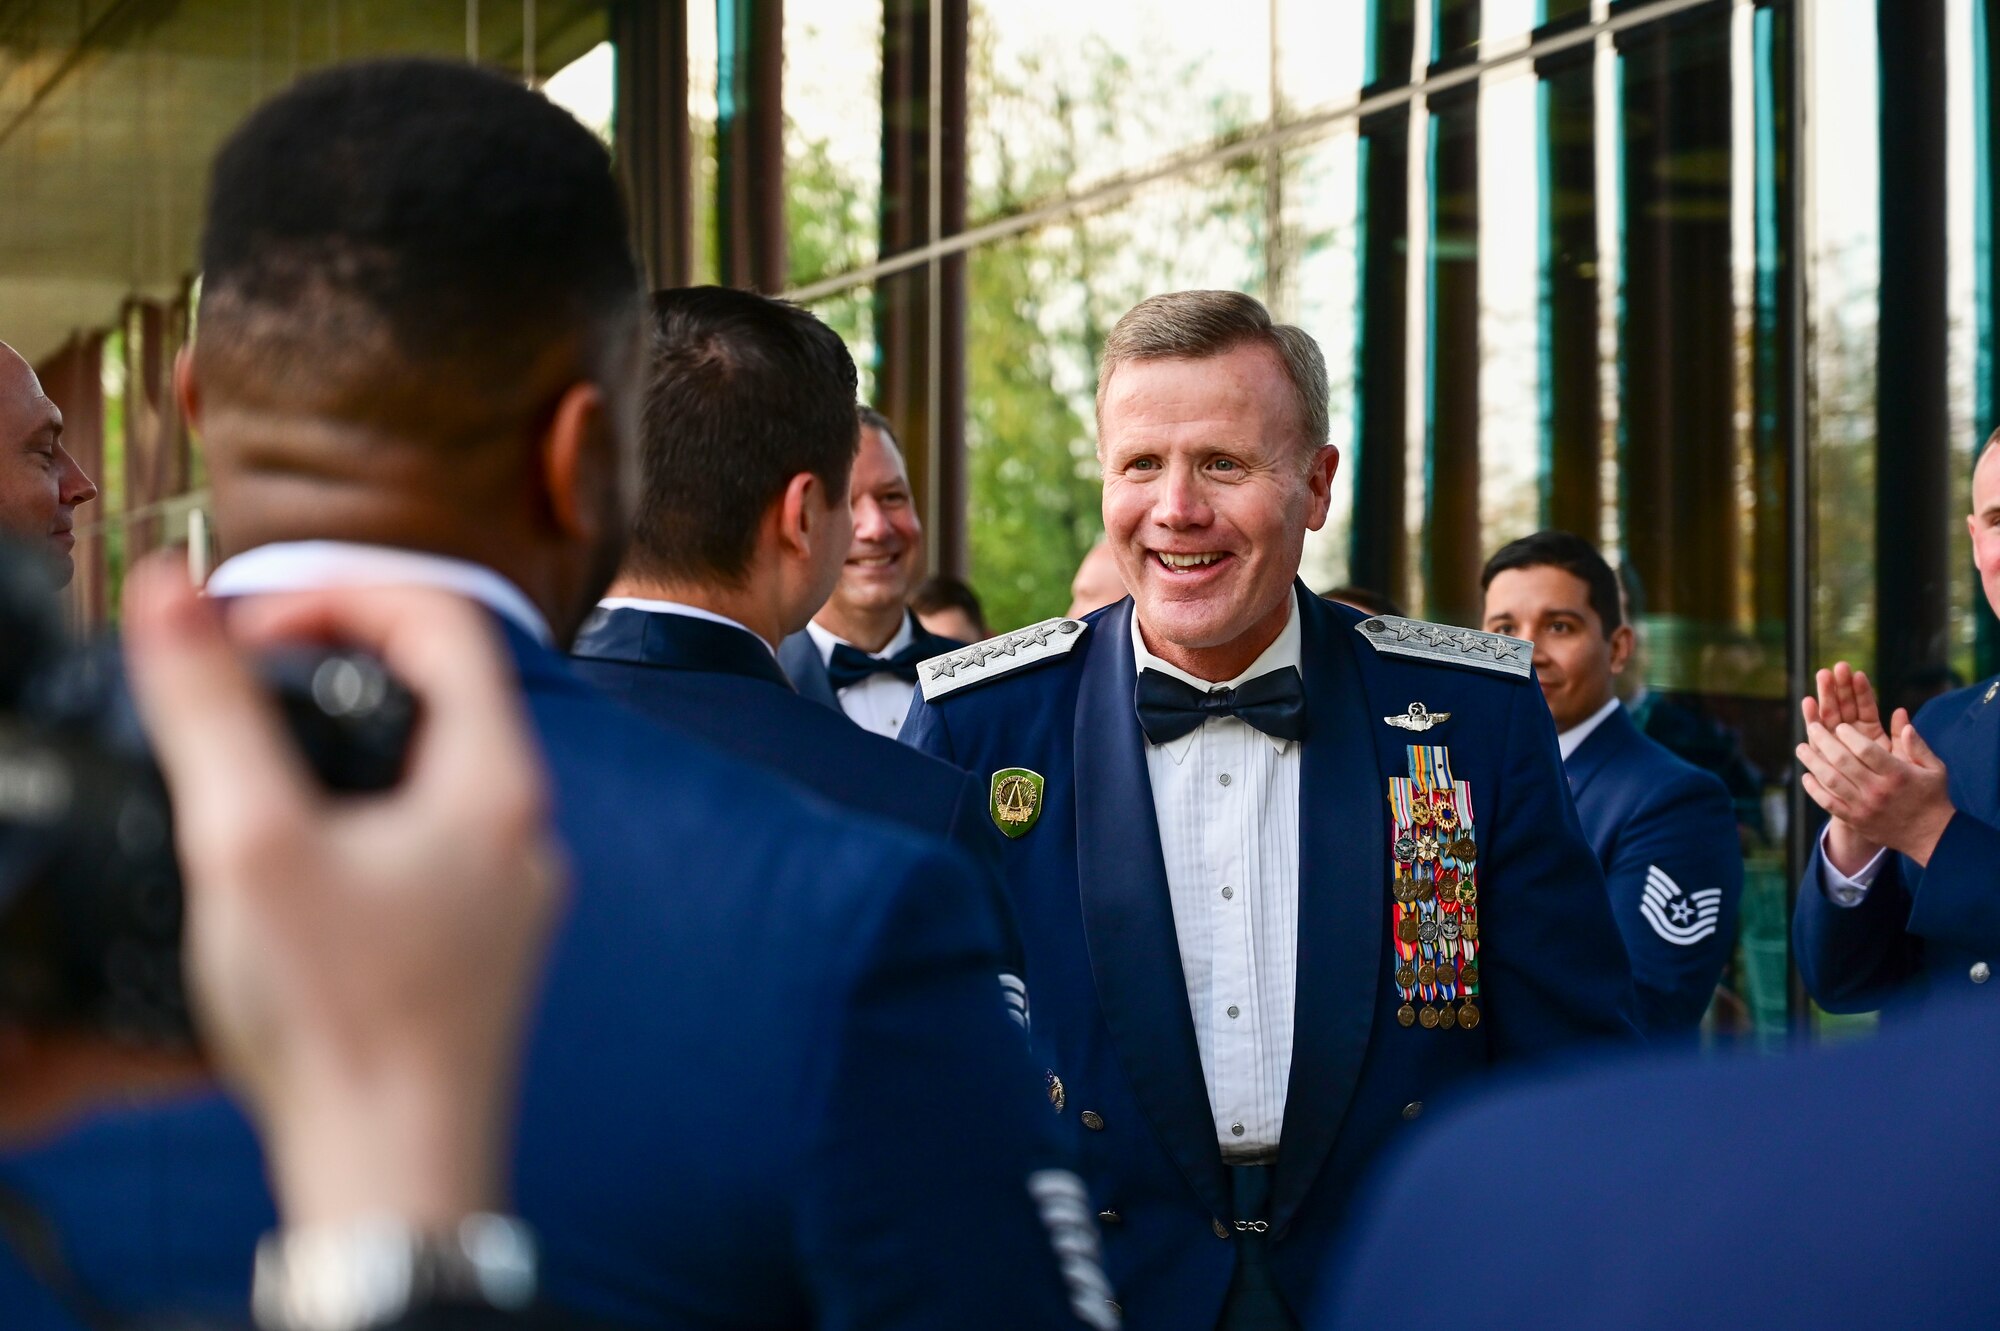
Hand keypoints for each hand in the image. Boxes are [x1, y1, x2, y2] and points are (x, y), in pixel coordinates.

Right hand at [122, 558, 565, 1228]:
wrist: (395, 1173)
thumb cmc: (339, 1021)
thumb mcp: (250, 842)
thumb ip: (212, 708)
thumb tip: (171, 591)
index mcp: (498, 784)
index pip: (444, 621)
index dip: (341, 593)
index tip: (250, 620)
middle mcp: (525, 830)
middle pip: (446, 689)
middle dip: (341, 656)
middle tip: (245, 671)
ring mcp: (511, 893)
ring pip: (439, 767)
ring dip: (353, 733)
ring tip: (260, 749)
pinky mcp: (483, 946)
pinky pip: (433, 838)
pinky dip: (368, 808)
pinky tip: (300, 848)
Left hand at [1796, 697, 1955, 870]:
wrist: (1930, 836)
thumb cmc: (1931, 796)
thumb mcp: (1934, 768)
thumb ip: (1916, 743)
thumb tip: (1899, 714)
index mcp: (1898, 775)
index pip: (1867, 750)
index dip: (1850, 735)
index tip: (1839, 725)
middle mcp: (1878, 790)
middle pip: (1844, 762)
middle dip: (1825, 742)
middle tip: (1812, 728)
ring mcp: (1864, 807)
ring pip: (1832, 780)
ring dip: (1813, 763)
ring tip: (1801, 748)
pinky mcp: (1855, 820)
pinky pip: (1828, 803)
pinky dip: (1814, 790)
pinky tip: (1806, 776)